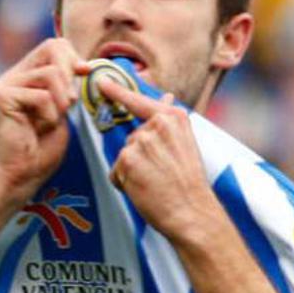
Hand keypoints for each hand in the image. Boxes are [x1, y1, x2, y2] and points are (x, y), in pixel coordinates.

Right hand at [0, 38, 89, 205]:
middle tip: (70, 102)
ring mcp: (6, 83)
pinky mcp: (2, 96)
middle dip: (71, 74)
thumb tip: (85, 65)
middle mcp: (14, 74)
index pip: (55, 45)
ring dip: (62, 100)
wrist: (22, 174)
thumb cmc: (42, 147)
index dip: (74, 57)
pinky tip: (40, 128)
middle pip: (52, 48)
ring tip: (55, 119)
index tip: (85, 75)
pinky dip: (50, 115)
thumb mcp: (62, 108)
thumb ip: (68, 85)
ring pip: (51, 73)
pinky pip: (41, 95)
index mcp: (28, 74)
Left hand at [98, 78, 219, 241]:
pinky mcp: (127, 160)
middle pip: (133, 138)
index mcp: (173, 118)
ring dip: (133, 171)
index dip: (118, 91)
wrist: (192, 211)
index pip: (140, 102)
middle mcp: (157, 125)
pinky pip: (116, 171)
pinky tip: (144, 189)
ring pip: (124, 155)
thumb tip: (166, 97)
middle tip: (162, 174)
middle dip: (141, 157)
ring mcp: (141, 142)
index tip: (101, 81)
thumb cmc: (190, 183)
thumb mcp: (186, 144)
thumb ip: (170, 121)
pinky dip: (125, 183)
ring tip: (155, 182)